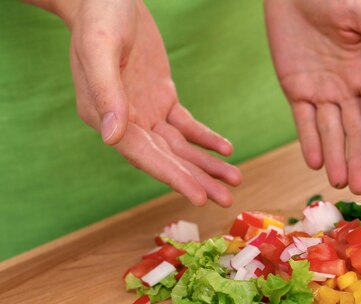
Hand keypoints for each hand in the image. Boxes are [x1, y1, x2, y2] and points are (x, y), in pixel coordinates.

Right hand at [33, 0, 241, 206]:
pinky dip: (206, 138)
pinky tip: (226, 150)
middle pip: (167, 158)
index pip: (144, 156)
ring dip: (207, 164)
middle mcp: (125, 121)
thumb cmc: (99, 17)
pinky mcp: (162, 98)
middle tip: (226, 201)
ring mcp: (145, 111)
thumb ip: (106, 92)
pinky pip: (187, 125)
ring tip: (234, 180)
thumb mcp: (100, 49)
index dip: (173, 177)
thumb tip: (112, 137)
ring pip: (181, 147)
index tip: (198, 197)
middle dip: (198, 180)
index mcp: (103, 116)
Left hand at [265, 0, 360, 193]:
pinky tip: (313, 163)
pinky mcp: (297, 88)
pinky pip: (304, 120)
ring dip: (334, 157)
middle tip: (360, 189)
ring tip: (338, 183)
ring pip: (330, 131)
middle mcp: (348, 87)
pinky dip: (309, 141)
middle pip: (355, 130)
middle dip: (357, 159)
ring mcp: (322, 90)